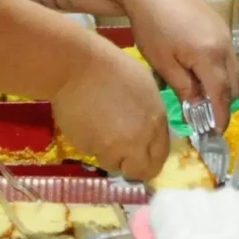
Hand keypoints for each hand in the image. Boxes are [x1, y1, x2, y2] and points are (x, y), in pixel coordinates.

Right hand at [50, 40, 172, 181]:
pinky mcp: (91, 150)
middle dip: (134, 166)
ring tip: (102, 135)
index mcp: (155, 121)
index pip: (161, 156)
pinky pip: (96, 156)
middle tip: (123, 155)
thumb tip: (148, 130)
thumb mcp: (145, 86)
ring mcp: (114, 148)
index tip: (142, 154)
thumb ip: (150, 114)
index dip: (152, 158)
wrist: (77, 67)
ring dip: (111, 157)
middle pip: (142, 171)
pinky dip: (94, 147)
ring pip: (115, 166)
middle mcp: (139, 139)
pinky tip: (90, 128)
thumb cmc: (112, 67)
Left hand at [122, 0, 238, 126]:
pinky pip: (226, 54)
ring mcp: (224, 31)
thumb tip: (198, 107)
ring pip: (233, 68)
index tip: (214, 134)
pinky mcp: (218, 22)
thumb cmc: (151, 25)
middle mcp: (225, 45)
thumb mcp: (163, 63)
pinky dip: (218, 68)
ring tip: (198, 92)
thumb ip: (184, 88)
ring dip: (221, 84)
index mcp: (211, 57)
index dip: (220, 117)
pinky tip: (196, 68)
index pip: (222, 96)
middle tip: (204, 114)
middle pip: (235, 84)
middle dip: (224, 102)